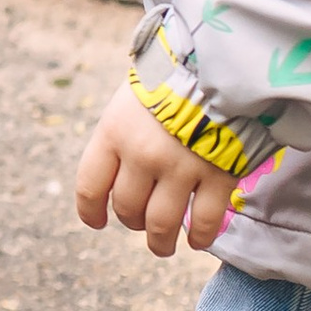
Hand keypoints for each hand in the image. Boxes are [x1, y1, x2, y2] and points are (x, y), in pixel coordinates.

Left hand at [74, 81, 236, 256]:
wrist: (220, 62)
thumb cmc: (170, 78)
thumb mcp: (129, 100)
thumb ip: (120, 136)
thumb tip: (113, 170)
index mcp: (113, 132)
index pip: (90, 187)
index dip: (90, 212)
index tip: (96, 222)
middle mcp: (142, 155)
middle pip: (128, 209)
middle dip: (132, 222)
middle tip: (139, 223)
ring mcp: (182, 168)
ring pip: (163, 225)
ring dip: (160, 243)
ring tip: (162, 247)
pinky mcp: (219, 176)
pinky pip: (205, 221)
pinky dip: (200, 237)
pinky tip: (197, 240)